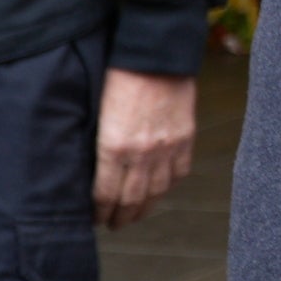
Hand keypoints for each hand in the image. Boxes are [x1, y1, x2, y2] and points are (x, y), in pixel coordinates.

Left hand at [94, 68, 196, 228]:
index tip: (95, 219)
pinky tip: (161, 188)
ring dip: (145, 207)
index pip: (105, 195)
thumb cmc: (117, 78)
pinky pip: (180, 172)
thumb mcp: (97, 114)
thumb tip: (94, 172)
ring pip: (158, 191)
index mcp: (113, 148)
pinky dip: (170, 185)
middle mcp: (142, 153)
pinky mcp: (186, 137)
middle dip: (121, 217)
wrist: (154, 55)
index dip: (99, 212)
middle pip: (132, 200)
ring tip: (136, 214)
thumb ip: (99, 146)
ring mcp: (168, 147)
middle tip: (114, 224)